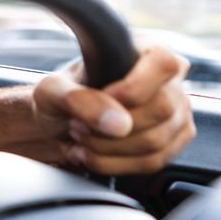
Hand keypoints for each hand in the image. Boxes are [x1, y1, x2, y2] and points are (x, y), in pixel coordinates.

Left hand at [0, 45, 194, 175]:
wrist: (48, 128)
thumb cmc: (48, 101)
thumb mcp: (51, 93)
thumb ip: (80, 100)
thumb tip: (118, 121)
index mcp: (141, 54)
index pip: (167, 62)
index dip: (137, 87)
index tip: (105, 101)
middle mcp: (166, 82)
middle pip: (164, 110)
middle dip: (114, 128)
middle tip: (78, 128)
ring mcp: (172, 114)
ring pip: (161, 141)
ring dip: (114, 149)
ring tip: (80, 141)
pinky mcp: (168, 144)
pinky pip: (158, 162)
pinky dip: (120, 165)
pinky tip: (93, 156)